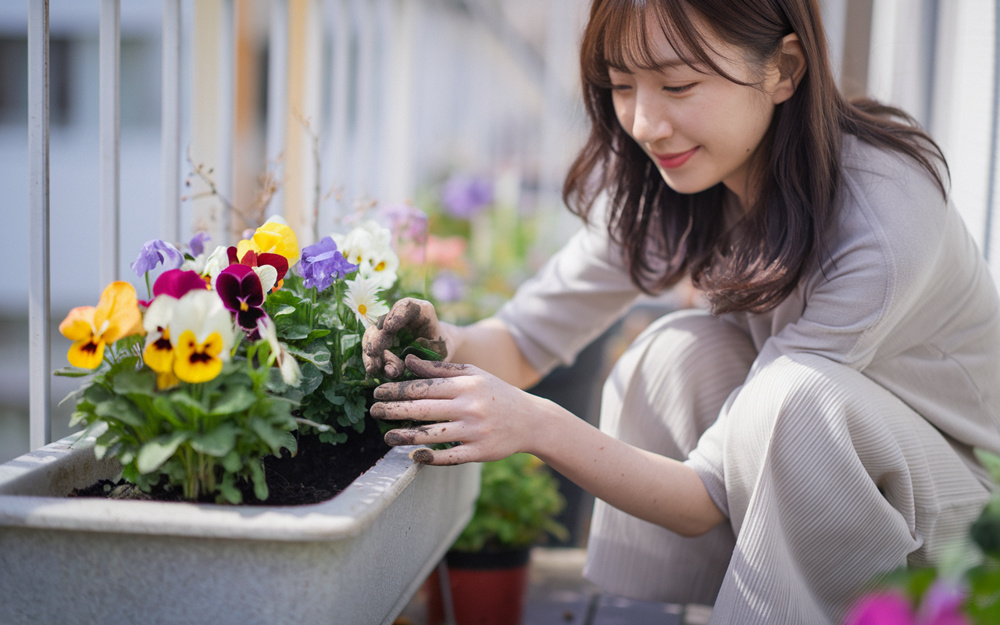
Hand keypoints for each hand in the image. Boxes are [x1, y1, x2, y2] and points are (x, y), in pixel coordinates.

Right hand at [362, 298, 447, 377]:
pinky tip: (372, 371)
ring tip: (373, 367)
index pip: (406, 307)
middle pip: (383, 322)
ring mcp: (387, 328)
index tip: (388, 328)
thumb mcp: (441, 350)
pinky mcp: (379, 342)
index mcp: (420, 310)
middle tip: (375, 350)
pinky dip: (370, 360)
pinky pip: (370, 349)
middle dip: (378, 337)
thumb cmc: (441, 348)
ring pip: (372, 336)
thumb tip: (407, 360)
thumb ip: (428, 352)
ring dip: (371, 352)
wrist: (436, 351)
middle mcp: (399, 316)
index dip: (396, 316)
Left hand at [369, 355, 540, 464]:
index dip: (398, 389)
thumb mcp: (472, 374)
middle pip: (424, 409)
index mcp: (466, 386)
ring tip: (386, 436)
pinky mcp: (479, 452)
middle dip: (395, 410)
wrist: (530, 420)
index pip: (425, 387)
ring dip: (406, 436)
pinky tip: (414, 456)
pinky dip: (432, 457)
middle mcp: (469, 408)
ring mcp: (474, 432)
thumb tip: (408, 360)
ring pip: (434, 434)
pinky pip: (451, 456)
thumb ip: (440, 369)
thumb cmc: (495, 394)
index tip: (378, 391)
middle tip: (373, 411)